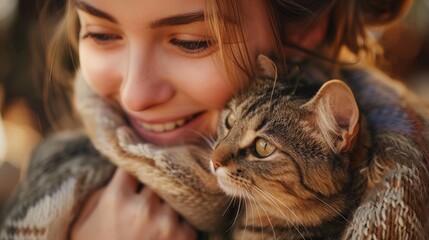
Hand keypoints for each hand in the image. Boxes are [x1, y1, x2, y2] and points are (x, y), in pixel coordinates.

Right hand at [71, 168, 196, 239]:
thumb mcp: (83, 223)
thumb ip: (100, 194)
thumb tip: (121, 175)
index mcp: (116, 200)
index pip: (131, 167)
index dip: (133, 172)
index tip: (134, 177)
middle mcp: (143, 208)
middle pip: (155, 181)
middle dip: (150, 188)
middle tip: (145, 201)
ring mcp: (166, 223)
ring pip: (172, 198)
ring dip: (165, 206)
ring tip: (154, 222)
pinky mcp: (183, 237)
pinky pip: (186, 218)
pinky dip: (178, 225)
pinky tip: (163, 236)